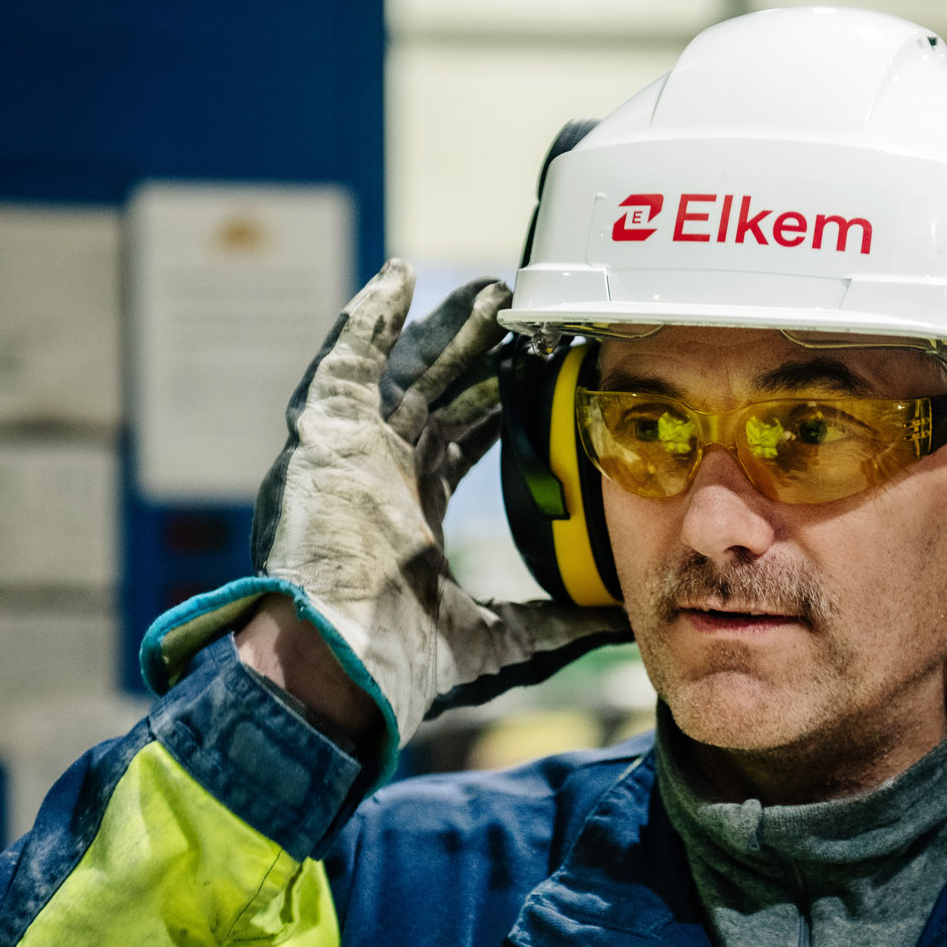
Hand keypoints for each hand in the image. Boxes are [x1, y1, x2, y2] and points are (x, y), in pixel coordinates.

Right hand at [142, 259, 629, 761]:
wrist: (336, 669)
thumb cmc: (400, 665)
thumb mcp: (501, 640)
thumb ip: (559, 626)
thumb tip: (624, 625)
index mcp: (411, 516)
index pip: (462, 442)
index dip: (498, 404)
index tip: (540, 373)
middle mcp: (380, 476)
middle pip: (437, 395)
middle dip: (477, 354)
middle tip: (522, 313)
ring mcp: (349, 454)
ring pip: (402, 371)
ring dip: (443, 328)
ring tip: (492, 290)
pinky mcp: (322, 439)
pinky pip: (342, 363)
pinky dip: (366, 319)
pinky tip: (400, 277)